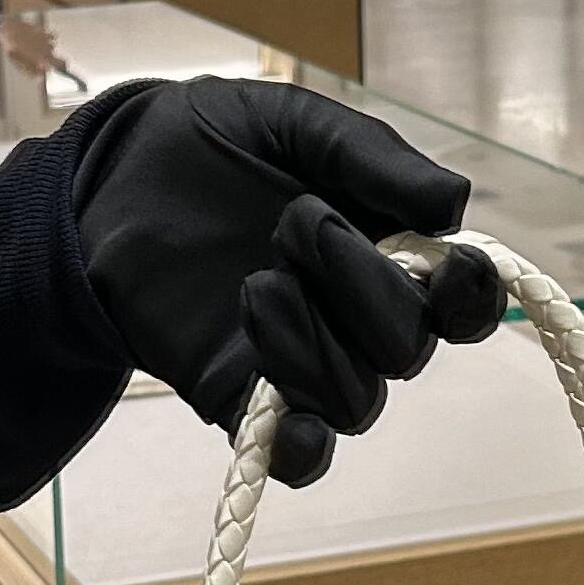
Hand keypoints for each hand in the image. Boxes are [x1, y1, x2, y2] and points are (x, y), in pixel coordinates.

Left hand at [73, 78, 505, 485]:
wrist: (115, 182)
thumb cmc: (216, 147)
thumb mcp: (298, 124)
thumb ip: (374, 160)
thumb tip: (456, 203)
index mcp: (391, 254)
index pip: (463, 302)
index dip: (468, 296)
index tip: (442, 263)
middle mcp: (361, 323)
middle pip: (408, 351)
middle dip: (359, 287)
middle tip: (293, 223)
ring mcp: (307, 368)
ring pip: (356, 401)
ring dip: (309, 341)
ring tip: (252, 282)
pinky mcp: (247, 404)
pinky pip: (303, 459)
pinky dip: (301, 447)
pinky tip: (276, 403)